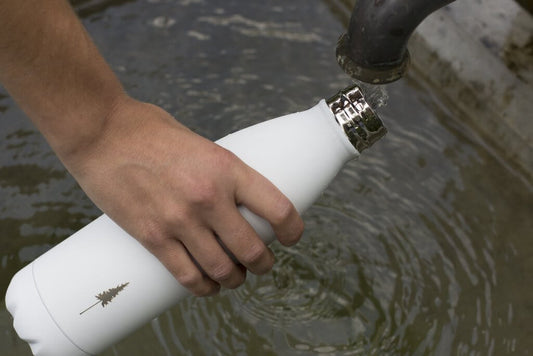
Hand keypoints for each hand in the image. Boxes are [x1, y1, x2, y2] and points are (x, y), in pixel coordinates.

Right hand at [65, 96, 303, 295]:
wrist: (101, 131)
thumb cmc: (150, 130)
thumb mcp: (200, 142)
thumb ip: (219, 171)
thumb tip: (234, 196)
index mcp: (227, 168)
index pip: (278, 209)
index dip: (293, 230)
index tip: (292, 237)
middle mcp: (209, 198)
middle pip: (253, 250)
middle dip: (264, 264)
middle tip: (262, 264)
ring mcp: (180, 221)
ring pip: (223, 269)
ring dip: (235, 280)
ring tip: (235, 277)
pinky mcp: (152, 236)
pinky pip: (187, 275)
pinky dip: (202, 288)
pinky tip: (208, 287)